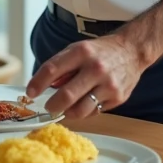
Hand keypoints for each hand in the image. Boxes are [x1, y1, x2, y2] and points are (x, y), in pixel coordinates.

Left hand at [26, 35, 144, 118]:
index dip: (38, 83)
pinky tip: (83, 104)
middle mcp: (95, 68)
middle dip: (52, 105)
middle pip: (66, 95)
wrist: (132, 51)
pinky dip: (84, 111)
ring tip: (64, 109)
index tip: (30, 93)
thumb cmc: (100, 51)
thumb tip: (43, 86)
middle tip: (48, 107)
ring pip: (80, 110)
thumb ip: (61, 66)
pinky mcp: (118, 98)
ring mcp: (108, 85)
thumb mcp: (77, 50)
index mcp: (81, 52)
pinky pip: (94, 112)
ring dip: (67, 113)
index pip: (52, 69)